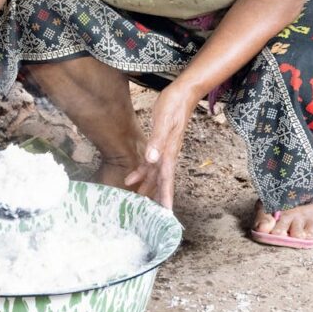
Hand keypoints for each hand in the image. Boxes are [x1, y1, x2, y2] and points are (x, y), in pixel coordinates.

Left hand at [124, 86, 193, 208]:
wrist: (182, 93)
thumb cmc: (174, 105)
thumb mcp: (164, 121)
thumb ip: (158, 141)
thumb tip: (152, 160)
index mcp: (170, 152)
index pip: (167, 180)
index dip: (166, 197)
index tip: (166, 214)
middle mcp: (168, 155)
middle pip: (161, 182)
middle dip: (156, 199)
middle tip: (150, 218)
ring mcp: (164, 150)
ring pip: (154, 175)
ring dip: (146, 188)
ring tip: (136, 204)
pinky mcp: (159, 143)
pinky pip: (150, 164)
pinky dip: (141, 173)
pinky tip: (130, 179)